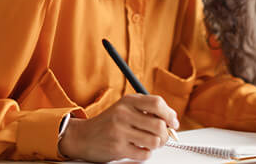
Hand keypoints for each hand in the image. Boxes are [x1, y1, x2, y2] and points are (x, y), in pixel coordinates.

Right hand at [58, 94, 179, 161]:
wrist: (82, 136)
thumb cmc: (108, 123)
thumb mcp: (124, 108)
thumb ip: (145, 109)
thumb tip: (172, 119)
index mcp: (127, 101)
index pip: (157, 103)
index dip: (170, 114)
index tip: (173, 122)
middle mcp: (123, 114)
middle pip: (159, 124)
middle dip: (165, 134)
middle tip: (162, 137)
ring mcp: (120, 131)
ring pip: (154, 141)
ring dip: (156, 145)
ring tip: (148, 143)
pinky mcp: (118, 148)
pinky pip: (144, 154)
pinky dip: (145, 154)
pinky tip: (138, 149)